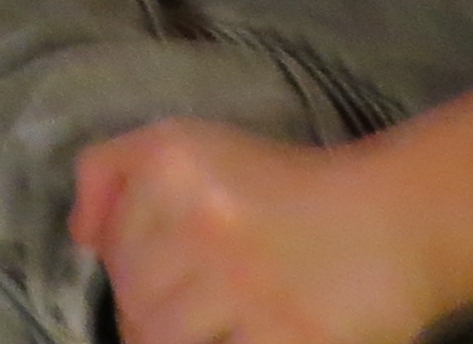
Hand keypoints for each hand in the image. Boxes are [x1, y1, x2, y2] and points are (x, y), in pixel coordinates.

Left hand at [72, 122, 435, 343]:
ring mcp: (247, 282)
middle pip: (133, 303)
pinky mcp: (290, 335)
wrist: (393, 219)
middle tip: (191, 313)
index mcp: (173, 164)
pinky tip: (244, 333)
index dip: (129, 277)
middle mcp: (203, 217)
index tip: (167, 277)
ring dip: (180, 341)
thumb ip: (113, 172)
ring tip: (213, 328)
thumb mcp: (188, 147)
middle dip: (149, 319)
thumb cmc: (280, 185)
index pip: (110, 251)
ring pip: (160, 338)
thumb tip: (79, 238)